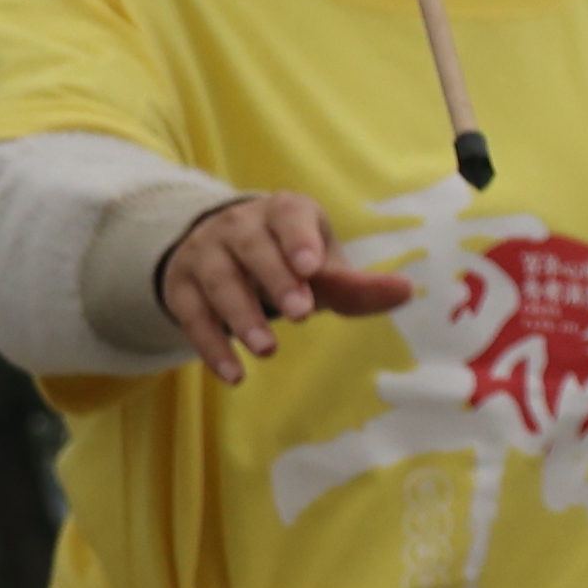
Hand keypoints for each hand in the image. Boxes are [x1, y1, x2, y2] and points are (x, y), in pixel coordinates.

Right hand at [153, 191, 390, 380]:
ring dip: (241, 315)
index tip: (311, 267)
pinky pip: (191, 314)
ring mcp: (204, 252)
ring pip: (218, 280)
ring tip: (267, 349)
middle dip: (275, 279)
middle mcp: (238, 225)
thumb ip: (358, 285)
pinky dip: (211, 345)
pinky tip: (234, 375)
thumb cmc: (290, 259)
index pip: (289, 217)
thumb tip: (406, 292)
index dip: (298, 239)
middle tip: (300, 313)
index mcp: (283, 212)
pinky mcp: (181, 285)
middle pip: (251, 248)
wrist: (226, 250)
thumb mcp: (323, 267)